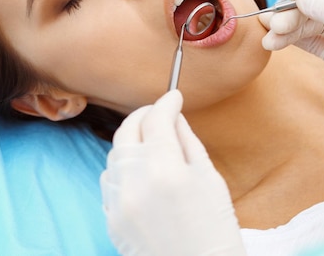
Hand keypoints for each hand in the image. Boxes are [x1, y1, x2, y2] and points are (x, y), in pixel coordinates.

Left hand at [100, 90, 246, 255]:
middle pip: (127, 131)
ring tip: (151, 141)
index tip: (174, 97)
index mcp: (166, 169)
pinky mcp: (111, 220)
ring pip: (114, 154)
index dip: (166, 102)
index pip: (156, 119)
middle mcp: (135, 183)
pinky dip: (122, 167)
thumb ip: (187, 142)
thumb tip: (174, 117)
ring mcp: (119, 203)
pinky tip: (140, 170)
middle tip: (159, 112)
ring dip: (131, 140)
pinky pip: (109, 181)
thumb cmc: (215, 227)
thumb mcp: (209, 178)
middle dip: (143, 115)